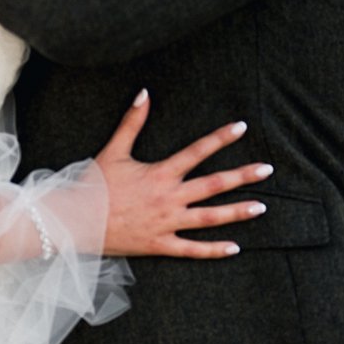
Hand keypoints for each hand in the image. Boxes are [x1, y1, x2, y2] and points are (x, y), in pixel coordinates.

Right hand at [95, 91, 271, 258]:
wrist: (77, 221)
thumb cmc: (93, 186)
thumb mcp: (114, 150)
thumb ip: (132, 121)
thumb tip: (144, 93)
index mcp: (161, 173)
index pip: (198, 151)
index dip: (221, 138)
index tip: (242, 128)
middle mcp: (170, 198)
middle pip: (214, 185)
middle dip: (242, 176)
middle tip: (267, 169)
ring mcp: (168, 223)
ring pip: (210, 218)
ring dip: (237, 212)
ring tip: (261, 207)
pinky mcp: (161, 244)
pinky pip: (193, 250)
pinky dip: (214, 250)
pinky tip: (235, 248)